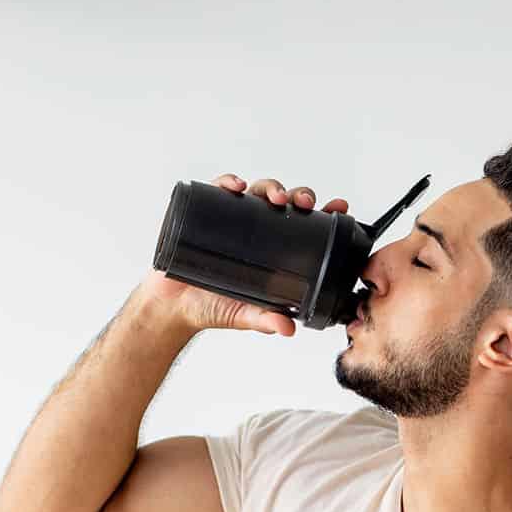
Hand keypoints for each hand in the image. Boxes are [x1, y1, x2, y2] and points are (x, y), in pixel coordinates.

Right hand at [139, 174, 350, 336]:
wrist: (173, 307)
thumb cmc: (212, 306)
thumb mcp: (244, 314)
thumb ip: (265, 319)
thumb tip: (288, 329)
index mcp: (272, 248)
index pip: (303, 225)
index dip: (323, 214)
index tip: (339, 207)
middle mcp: (255, 229)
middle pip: (284, 202)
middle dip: (298, 196)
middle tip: (304, 203)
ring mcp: (230, 218)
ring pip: (257, 190)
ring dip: (270, 187)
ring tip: (275, 197)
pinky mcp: (204, 212)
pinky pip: (218, 189)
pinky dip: (227, 182)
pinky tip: (236, 186)